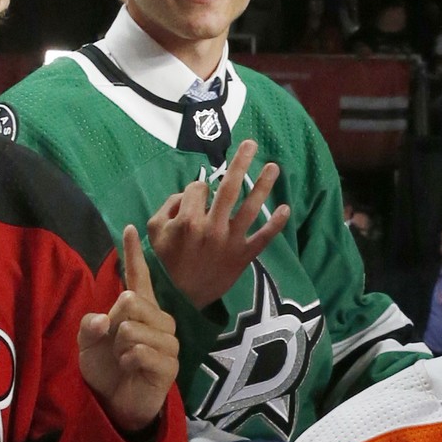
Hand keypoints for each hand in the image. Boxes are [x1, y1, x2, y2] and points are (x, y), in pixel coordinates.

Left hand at [78, 226, 180, 434]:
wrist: (115, 404)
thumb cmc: (106, 367)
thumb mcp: (87, 343)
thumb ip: (89, 326)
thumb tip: (103, 319)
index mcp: (141, 308)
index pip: (138, 277)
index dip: (133, 253)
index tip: (129, 227)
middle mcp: (159, 319)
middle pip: (131, 300)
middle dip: (114, 322)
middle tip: (117, 343)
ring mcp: (168, 341)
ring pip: (132, 328)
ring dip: (119, 346)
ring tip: (126, 359)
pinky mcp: (170, 363)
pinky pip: (138, 351)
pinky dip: (127, 361)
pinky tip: (132, 369)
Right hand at [146, 140, 290, 308]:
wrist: (181, 298)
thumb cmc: (166, 262)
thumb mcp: (155, 232)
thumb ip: (167, 207)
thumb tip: (187, 194)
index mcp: (188, 220)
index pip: (198, 189)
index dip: (196, 190)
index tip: (195, 199)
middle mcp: (212, 227)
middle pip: (229, 188)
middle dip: (240, 162)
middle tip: (250, 143)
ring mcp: (230, 241)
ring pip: (250, 208)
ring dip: (263, 185)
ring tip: (273, 166)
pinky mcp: (243, 256)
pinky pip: (263, 238)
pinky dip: (275, 224)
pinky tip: (285, 208)